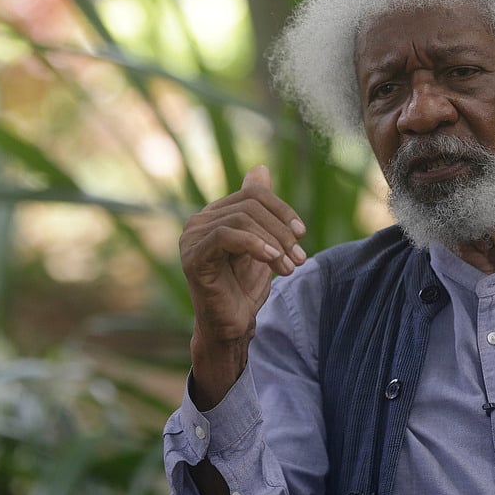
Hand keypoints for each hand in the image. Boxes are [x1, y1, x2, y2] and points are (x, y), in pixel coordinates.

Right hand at [179, 165, 306, 408]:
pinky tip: (272, 261)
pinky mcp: (192, 257)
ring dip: (273, 242)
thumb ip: (260, 209)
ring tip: (290, 267)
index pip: (253, 194)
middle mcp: (199, 221)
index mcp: (215, 215)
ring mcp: (192, 238)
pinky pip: (226, 236)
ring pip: (241, 219)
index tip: (302, 235)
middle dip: (281, 230)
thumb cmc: (244, 288)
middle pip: (250, 205)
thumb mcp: (262, 243)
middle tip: (300, 258)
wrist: (231, 326)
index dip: (282, 210)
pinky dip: (254, 245)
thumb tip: (260, 168)